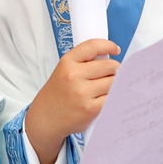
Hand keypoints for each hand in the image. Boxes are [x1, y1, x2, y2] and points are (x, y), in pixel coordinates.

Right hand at [26, 39, 119, 163]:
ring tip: (109, 86)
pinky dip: (115, 96)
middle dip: (116, 68)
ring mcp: (82, 93)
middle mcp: (74, 76)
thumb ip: (84, 62)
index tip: (115, 49)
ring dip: (116, 83)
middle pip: (109, 65)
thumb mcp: (64, 70)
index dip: (109, 45)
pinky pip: (112, 98)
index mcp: (67, 62)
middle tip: (113, 73)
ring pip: (114, 82)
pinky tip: (110, 97)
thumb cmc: (58, 93)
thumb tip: (111, 58)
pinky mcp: (90, 109)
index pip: (93, 46)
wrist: (46, 117)